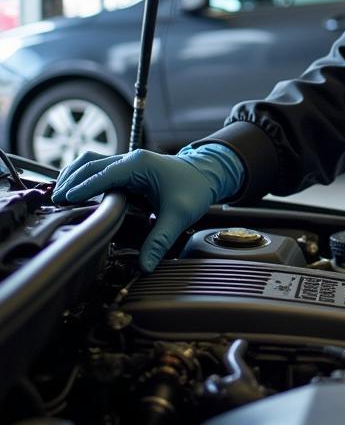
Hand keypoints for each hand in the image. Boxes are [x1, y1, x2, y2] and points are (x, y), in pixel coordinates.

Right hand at [52, 144, 243, 271]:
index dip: (82, 188)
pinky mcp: (128, 168)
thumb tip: (146, 265)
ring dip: (74, 175)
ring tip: (59, 196)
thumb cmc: (195, 189)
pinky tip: (76, 192)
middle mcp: (130, 159)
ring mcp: (128, 161)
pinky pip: (99, 167)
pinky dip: (84, 176)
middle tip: (55, 201)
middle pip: (89, 164)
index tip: (64, 201)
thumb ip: (160, 240)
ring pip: (91, 162)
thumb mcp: (179, 215)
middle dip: (71, 181)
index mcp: (139, 165)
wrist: (208, 174)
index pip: (102, 175)